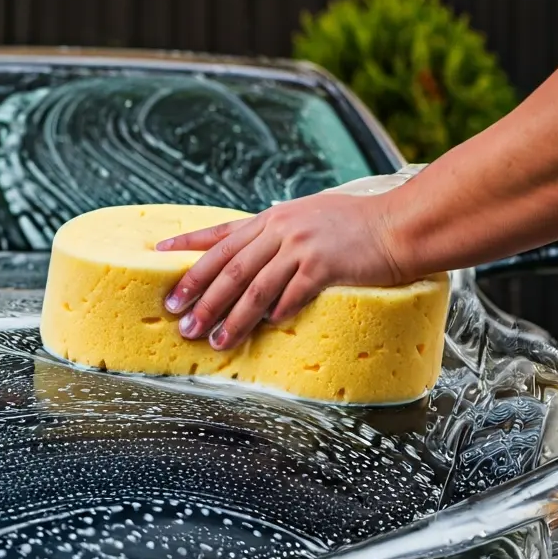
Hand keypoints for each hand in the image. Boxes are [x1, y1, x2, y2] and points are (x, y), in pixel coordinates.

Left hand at [154, 191, 412, 350]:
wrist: (400, 225)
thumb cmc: (356, 227)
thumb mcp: (308, 218)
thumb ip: (276, 235)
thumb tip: (247, 261)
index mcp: (272, 218)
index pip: (220, 235)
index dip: (187, 248)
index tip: (157, 258)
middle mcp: (281, 228)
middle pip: (229, 268)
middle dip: (201, 297)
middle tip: (180, 321)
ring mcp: (301, 246)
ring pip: (254, 287)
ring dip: (232, 317)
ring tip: (214, 340)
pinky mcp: (324, 265)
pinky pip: (291, 294)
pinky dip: (275, 313)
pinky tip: (264, 328)